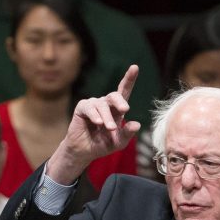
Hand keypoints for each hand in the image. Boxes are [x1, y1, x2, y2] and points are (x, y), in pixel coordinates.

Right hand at [47, 65, 140, 183]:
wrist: (85, 152)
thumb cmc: (103, 144)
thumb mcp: (119, 142)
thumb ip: (128, 134)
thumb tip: (137, 124)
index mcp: (117, 109)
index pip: (124, 91)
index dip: (129, 79)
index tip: (135, 67)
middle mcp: (105, 104)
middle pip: (114, 95)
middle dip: (120, 101)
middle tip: (125, 110)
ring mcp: (93, 105)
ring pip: (102, 105)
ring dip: (107, 117)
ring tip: (109, 128)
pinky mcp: (82, 108)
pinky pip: (89, 107)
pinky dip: (94, 115)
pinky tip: (98, 123)